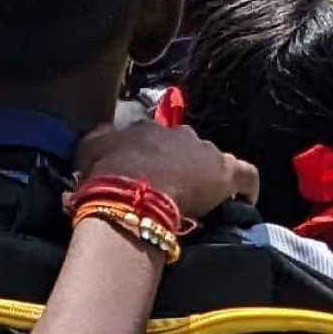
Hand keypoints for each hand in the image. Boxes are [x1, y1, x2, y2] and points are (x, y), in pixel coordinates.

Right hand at [77, 122, 259, 218]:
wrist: (130, 194)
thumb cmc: (105, 177)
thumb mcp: (87, 152)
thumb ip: (98, 140)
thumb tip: (103, 138)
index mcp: (146, 130)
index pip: (152, 140)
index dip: (149, 160)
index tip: (143, 179)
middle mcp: (178, 134)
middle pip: (183, 148)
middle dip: (178, 167)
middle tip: (167, 193)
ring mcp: (205, 151)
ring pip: (210, 161)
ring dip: (203, 178)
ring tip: (195, 203)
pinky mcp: (227, 172)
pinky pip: (245, 177)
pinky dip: (245, 189)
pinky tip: (242, 203)